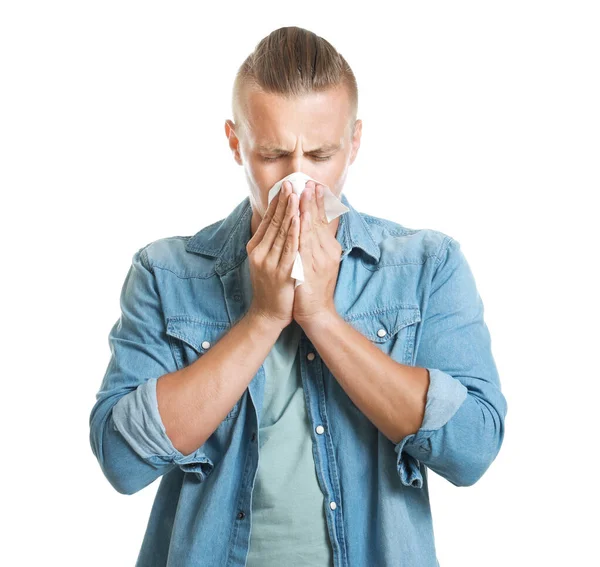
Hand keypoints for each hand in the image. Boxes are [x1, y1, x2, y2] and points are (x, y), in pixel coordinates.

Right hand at [246, 181, 299, 329]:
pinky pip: (289, 249)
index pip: (267, 219)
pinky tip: (299, 219)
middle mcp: (260, 252)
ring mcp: (269, 262)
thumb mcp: (266, 260)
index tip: (286, 185)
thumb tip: (276, 220)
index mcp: (255, 247)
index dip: (277, 202)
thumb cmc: (271, 286)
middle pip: (274, 222)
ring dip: (290, 211)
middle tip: (292, 182)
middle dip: (285, 201)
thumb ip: (269, 241)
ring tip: (297, 194)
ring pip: (281, 232)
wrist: (268, 313)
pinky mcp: (280, 272)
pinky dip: (294, 232)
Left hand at [293, 181, 342, 325]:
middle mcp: (328, 251)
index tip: (314, 185)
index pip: (323, 220)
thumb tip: (309, 226)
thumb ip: (315, 244)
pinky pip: (306, 245)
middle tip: (310, 181)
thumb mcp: (317, 262)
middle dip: (314, 200)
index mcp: (329, 248)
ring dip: (309, 209)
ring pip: (313, 230)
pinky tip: (300, 217)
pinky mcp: (311, 269)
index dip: (319, 203)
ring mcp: (320, 260)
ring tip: (305, 192)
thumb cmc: (313, 287)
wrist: (316, 313)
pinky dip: (303, 230)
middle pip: (320, 221)